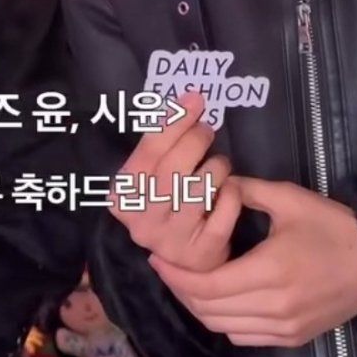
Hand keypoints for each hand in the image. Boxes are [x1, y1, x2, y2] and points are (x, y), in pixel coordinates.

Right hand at [111, 93, 240, 272]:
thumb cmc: (170, 204)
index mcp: (123, 198)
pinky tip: (229, 190)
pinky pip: (224, 211)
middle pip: (173, 170)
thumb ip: (164, 142)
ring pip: (199, 190)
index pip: (149, 152)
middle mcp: (141, 223)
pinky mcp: (200, 255)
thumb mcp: (155, 175)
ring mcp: (170, 242)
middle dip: (196, 141)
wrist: (187, 257)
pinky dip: (232, 193)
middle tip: (208, 131)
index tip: (195, 100)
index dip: (174, 122)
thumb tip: (192, 99)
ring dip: (216, 168)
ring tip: (219, 166)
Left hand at [154, 177, 356, 345]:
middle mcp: (275, 307)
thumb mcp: (290, 199)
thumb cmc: (335, 227)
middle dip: (181, 290)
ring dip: (199, 307)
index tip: (157, 257)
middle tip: (166, 267)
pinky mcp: (293, 338)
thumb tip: (213, 185)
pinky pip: (245, 336)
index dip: (176, 275)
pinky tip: (217, 299)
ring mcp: (285, 328)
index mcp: (271, 271)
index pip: (207, 285)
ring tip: (186, 282)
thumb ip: (247, 191)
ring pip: (223, 327)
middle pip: (208, 310)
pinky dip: (223, 320)